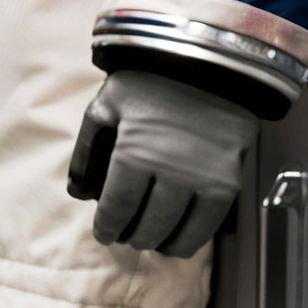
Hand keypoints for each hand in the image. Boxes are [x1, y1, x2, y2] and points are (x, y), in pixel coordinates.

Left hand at [69, 68, 251, 256]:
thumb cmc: (149, 82)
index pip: (118, 207)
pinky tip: (182, 240)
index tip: (104, 235)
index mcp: (134, 154)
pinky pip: (212, 222)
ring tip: (152, 243)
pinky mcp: (230, 179)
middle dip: (133, 237)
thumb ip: (88, 149)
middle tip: (126, 239)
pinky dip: (195, 237)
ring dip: (163, 242)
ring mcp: (204, 178)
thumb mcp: (106, 106)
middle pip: (149, 223)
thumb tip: (77, 192)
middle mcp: (171, 172)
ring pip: (180, 229)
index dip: (108, 227)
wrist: (208, 65)